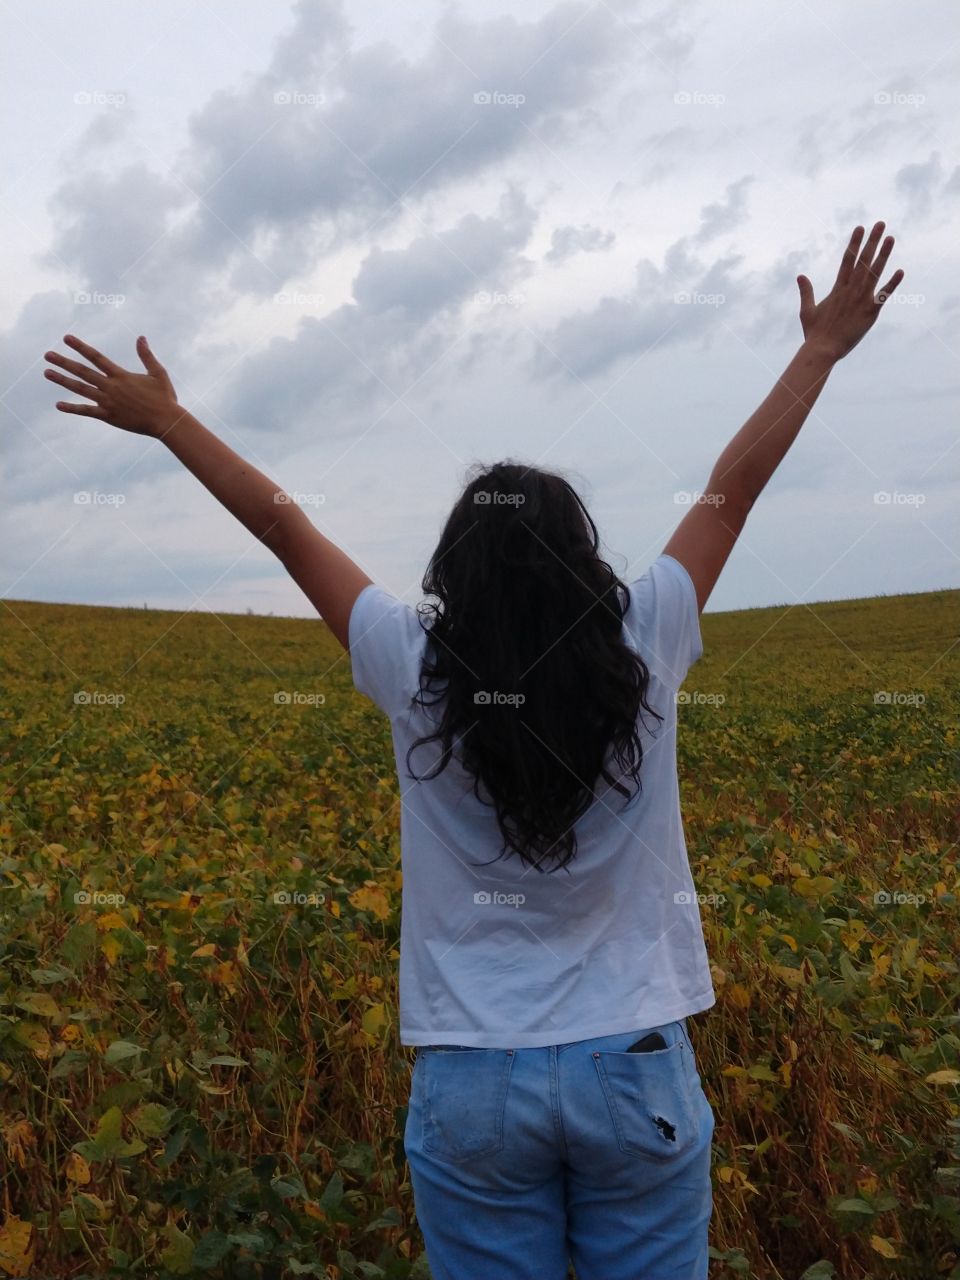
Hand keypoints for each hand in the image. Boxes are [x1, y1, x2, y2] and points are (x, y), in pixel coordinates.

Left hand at [43, 334, 179, 436]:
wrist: (166, 421)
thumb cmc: (165, 398)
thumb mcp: (158, 373)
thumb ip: (146, 355)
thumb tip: (141, 337)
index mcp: (121, 375)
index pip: (96, 357)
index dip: (80, 347)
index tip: (66, 338)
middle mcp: (111, 387)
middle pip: (82, 371)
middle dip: (63, 362)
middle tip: (47, 355)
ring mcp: (108, 402)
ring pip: (80, 389)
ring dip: (62, 380)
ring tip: (47, 373)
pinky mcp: (108, 416)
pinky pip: (86, 411)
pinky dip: (72, 408)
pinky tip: (58, 404)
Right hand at [796, 221, 903, 361]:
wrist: (822, 350)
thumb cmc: (814, 333)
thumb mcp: (806, 310)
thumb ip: (806, 291)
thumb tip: (800, 276)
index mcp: (837, 288)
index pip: (847, 260)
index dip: (854, 243)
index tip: (860, 228)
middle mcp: (850, 290)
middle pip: (863, 260)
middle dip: (872, 241)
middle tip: (880, 223)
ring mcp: (861, 300)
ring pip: (874, 273)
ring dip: (883, 254)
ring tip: (890, 238)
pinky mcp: (870, 313)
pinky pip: (883, 296)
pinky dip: (892, 284)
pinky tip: (901, 271)